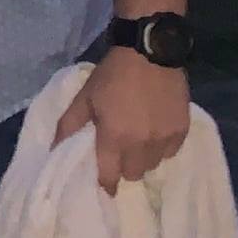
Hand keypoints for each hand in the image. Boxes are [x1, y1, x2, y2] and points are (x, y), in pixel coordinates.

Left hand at [52, 46, 190, 193]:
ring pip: (153, 165)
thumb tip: (54, 150)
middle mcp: (142, 143)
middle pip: (133, 174)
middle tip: (119, 151)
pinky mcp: (183, 130)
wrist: (149, 52)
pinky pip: (170, 153)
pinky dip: (161, 148)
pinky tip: (154, 132)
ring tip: (137, 140)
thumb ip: (68, 125)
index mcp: (115, 137)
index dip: (105, 184)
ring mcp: (165, 138)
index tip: (103, 185)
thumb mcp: (84, 97)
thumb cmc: (112, 75)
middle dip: (124, 167)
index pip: (110, 176)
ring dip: (143, 158)